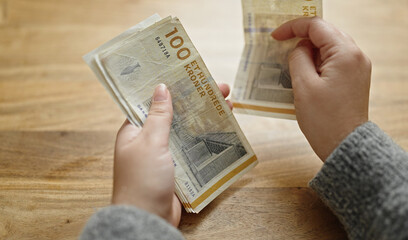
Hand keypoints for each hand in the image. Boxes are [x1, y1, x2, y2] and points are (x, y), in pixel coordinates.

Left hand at [112, 83, 231, 226]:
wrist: (149, 219)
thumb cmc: (143, 180)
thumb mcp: (151, 143)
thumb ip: (159, 116)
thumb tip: (161, 87)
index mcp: (135, 130)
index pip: (153, 101)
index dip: (172, 87)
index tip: (189, 74)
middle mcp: (150, 139)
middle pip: (176, 114)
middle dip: (197, 100)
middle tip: (220, 86)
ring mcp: (166, 153)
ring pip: (188, 129)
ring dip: (206, 117)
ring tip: (228, 103)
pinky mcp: (178, 167)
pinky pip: (193, 147)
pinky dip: (206, 137)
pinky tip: (223, 128)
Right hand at [272, 17, 370, 160]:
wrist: (345, 146)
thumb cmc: (324, 120)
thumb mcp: (303, 86)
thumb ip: (298, 59)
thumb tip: (300, 48)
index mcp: (345, 54)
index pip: (317, 26)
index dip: (293, 27)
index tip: (275, 36)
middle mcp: (356, 56)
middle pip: (326, 34)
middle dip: (302, 37)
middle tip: (280, 45)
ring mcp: (358, 68)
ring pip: (329, 47)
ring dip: (309, 51)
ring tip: (289, 61)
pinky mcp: (355, 79)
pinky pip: (334, 61)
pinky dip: (317, 62)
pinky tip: (303, 72)